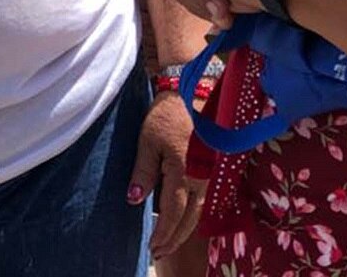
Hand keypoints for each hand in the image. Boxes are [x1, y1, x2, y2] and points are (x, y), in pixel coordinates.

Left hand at [128, 92, 206, 260]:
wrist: (193, 92)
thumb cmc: (168, 114)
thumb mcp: (148, 140)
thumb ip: (143, 172)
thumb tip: (134, 201)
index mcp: (183, 173)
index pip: (173, 214)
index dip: (163, 233)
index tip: (151, 247)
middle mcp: (201, 178)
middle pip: (189, 219)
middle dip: (174, 238)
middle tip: (158, 252)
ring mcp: (209, 174)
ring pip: (199, 211)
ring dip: (184, 229)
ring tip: (168, 242)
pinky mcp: (212, 168)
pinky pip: (203, 199)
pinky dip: (192, 214)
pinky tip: (183, 218)